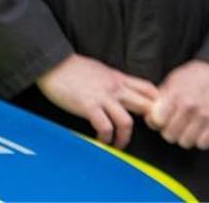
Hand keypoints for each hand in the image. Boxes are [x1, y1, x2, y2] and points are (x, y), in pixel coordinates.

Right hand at [36, 53, 158, 148]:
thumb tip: (122, 92)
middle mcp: (115, 87)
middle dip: (145, 124)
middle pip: (145, 106)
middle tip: (139, 135)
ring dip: (125, 138)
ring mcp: (103, 97)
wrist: (53, 64)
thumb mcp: (101, 70)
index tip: (150, 117)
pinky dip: (106, 138)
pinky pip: (105, 127)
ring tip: (118, 144)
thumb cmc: (73, 68)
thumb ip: (113, 81)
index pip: (149, 90)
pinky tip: (101, 140)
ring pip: (126, 122)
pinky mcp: (89, 106)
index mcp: (119, 78)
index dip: (156, 104)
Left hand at [145, 59, 208, 149]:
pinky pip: (203, 144)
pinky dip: (200, 140)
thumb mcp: (171, 81)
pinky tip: (199, 131)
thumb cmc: (192, 76)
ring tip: (188, 127)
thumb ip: (160, 99)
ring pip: (185, 142)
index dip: (156, 122)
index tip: (161, 119)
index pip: (156, 121)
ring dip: (185, 137)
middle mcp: (188, 106)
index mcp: (174, 94)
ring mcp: (204, 115)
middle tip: (175, 123)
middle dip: (170, 131)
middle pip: (169, 135)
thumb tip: (149, 117)